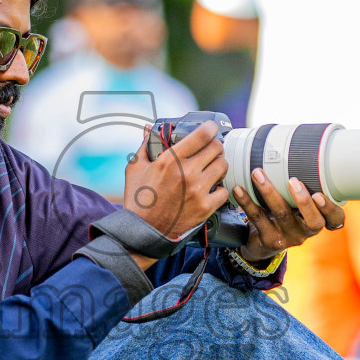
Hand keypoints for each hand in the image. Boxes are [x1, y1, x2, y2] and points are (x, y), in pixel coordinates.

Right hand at [121, 121, 229, 250]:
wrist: (143, 231)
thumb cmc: (138, 199)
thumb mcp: (135, 168)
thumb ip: (146, 146)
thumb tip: (149, 128)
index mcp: (170, 159)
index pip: (202, 135)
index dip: (210, 128)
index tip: (211, 128)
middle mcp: (187, 172)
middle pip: (217, 148)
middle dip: (215, 146)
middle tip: (211, 150)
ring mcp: (198, 190)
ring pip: (223, 166)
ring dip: (219, 165)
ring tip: (212, 168)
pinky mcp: (205, 207)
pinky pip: (224, 191)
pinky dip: (219, 189)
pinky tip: (211, 189)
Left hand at [230, 172, 345, 262]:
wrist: (262, 244)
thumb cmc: (285, 215)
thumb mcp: (297, 204)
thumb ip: (302, 185)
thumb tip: (296, 145)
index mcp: (317, 220)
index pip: (335, 220)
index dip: (331, 209)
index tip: (320, 195)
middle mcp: (306, 231)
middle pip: (313, 221)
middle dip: (303, 201)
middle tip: (293, 181)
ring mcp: (288, 237)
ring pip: (281, 214)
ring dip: (269, 191)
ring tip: (257, 174)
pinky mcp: (269, 240)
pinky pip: (257, 218)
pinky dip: (247, 201)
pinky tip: (239, 189)